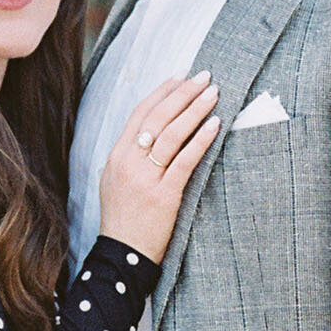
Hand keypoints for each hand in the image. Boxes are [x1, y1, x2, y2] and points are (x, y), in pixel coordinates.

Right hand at [98, 73, 219, 261]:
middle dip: (183, 93)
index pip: (140, 113)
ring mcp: (145, 178)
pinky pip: (185, 160)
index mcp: (116, 155)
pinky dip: (201, 140)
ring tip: (213, 94)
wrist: (121, 254)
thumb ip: (131, 156)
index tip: (180, 76)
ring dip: (195, 109)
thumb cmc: (123, 219)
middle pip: (158, 117)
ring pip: (172, 134)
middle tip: (204, 77)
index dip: (162, 92)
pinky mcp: (164, 195)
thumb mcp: (116, 181)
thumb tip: (153, 132)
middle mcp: (128, 161)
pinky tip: (215, 125)